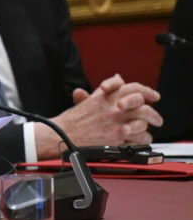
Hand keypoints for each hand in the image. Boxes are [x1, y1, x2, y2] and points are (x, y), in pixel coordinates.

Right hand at [36, 74, 161, 158]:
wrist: (63, 133)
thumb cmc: (73, 120)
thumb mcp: (88, 100)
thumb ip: (104, 90)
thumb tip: (118, 79)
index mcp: (106, 95)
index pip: (132, 87)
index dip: (146, 91)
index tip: (153, 96)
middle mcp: (113, 106)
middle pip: (142, 104)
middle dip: (153, 112)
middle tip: (157, 119)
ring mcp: (116, 121)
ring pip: (143, 120)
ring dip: (148, 126)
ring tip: (149, 131)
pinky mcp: (117, 136)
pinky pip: (139, 137)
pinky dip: (142, 140)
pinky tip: (139, 141)